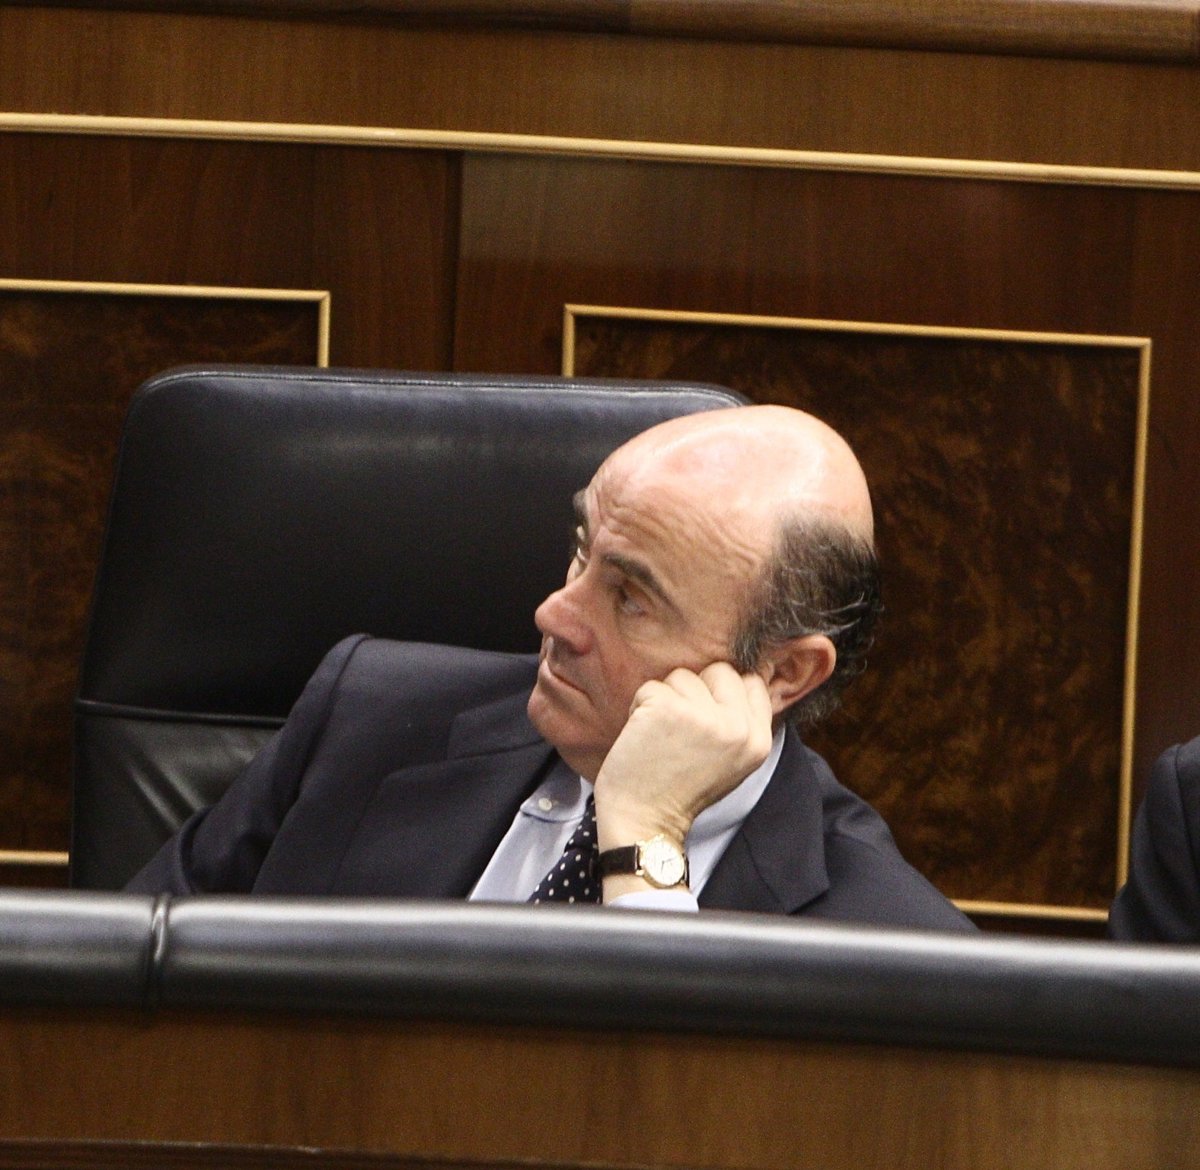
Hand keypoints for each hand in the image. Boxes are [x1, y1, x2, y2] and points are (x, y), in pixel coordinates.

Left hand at [592, 663, 773, 855]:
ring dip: (665, 699)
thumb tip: (738, 675)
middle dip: (695, 691)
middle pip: (719, 671)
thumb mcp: (732, 760)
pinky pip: (651, 687)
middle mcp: (737, 727)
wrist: (645, 821)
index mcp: (758, 740)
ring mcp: (703, 716)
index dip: (723, 691)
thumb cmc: (682, 789)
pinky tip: (643, 736)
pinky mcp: (667, 709)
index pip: (751, 682)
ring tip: (662, 734)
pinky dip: (640, 706)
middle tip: (681, 727)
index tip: (705, 712)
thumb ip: (740, 721)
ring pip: (682, 676)